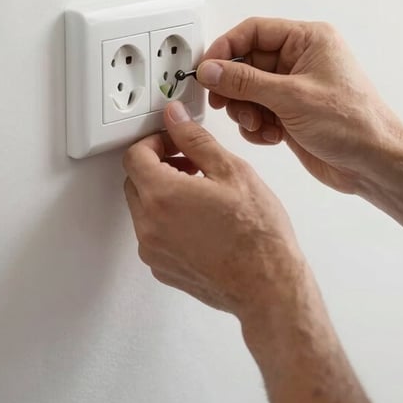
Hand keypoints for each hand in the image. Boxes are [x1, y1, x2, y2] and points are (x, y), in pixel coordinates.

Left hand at [122, 101, 307, 319]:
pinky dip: (168, 220)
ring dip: (163, 193)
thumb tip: (175, 117)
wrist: (268, 285)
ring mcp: (153, 251)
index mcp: (162, 196)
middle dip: (159, 165)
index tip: (174, 141)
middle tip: (192, 164)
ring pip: (144, 208)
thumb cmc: (257, 233)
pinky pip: (154, 233)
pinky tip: (201, 218)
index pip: (134, 155)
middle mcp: (149, 225)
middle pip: (135, 181)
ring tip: (201, 192)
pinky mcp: (162, 268)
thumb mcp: (231, 170)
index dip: (154, 142)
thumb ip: (195, 139)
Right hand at [196, 18, 402, 193]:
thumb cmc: (353, 123)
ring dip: (246, 109)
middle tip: (223, 102)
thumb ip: (245, 82)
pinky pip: (258, 111)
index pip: (254, 31)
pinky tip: (271, 135)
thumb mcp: (292, 97)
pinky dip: (257, 125)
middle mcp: (300, 60)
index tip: (207, 69)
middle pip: (247, 62)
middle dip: (234, 86)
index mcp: (308, 40)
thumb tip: (212, 70)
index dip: (226, 48)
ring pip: (249, 89)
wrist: (374, 164)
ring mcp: (295, 87)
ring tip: (258, 123)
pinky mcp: (291, 112)